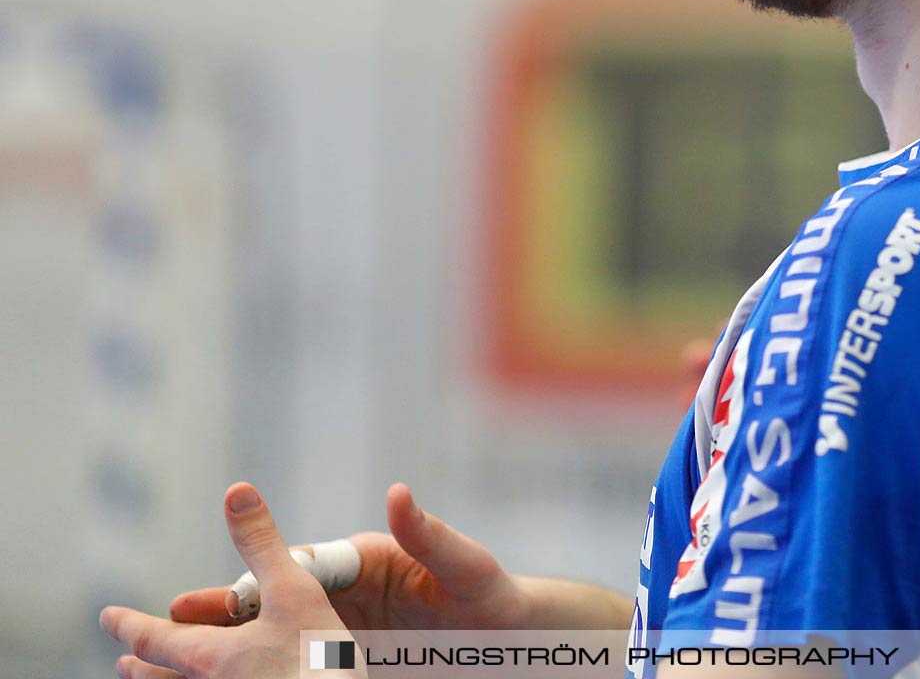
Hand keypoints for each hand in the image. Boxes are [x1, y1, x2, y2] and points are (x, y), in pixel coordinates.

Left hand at [102, 482, 351, 678]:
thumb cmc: (316, 661)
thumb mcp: (295, 592)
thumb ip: (263, 545)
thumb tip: (236, 492)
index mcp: (212, 656)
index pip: (154, 638)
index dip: (127, 624)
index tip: (106, 617)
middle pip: (163, 677)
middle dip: (142, 666)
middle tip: (122, 661)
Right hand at [169, 482, 531, 633]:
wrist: (515, 637)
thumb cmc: (493, 594)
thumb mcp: (465, 567)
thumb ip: (430, 535)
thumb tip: (396, 494)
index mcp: (368, 562)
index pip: (300, 568)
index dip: (256, 581)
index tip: (218, 593)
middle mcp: (350, 593)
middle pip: (277, 603)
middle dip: (224, 613)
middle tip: (168, 623)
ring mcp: (348, 630)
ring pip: (280, 639)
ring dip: (233, 649)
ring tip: (178, 663)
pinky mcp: (354, 660)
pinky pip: (304, 666)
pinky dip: (268, 672)